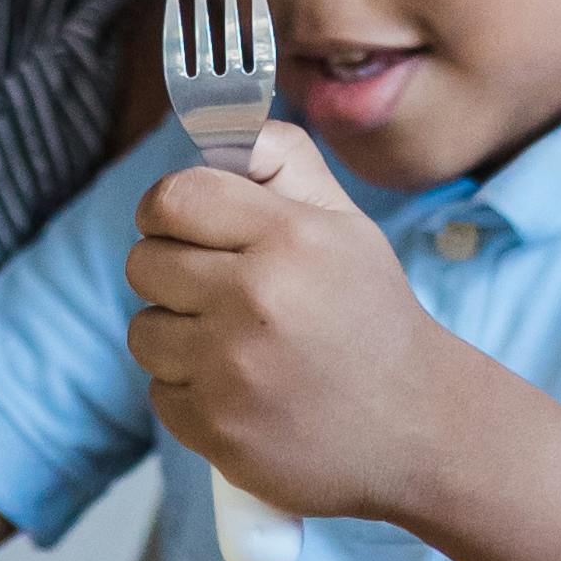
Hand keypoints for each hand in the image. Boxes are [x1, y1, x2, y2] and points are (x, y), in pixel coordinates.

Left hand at [124, 116, 476, 520]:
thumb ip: (282, 162)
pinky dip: (190, 393)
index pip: (173, 199)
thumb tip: (216, 130)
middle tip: (220, 292)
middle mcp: (257, 299)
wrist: (417, 429)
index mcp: (289, 238)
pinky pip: (159, 392)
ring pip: (144, 331)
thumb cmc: (371, 318)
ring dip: (177, 338)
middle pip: (144, 264)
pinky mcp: (218, 430)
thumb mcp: (346, 225)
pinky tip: (241, 393)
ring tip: (235, 346)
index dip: (163, 210)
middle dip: (172, 274)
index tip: (177, 226)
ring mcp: (233, 371)